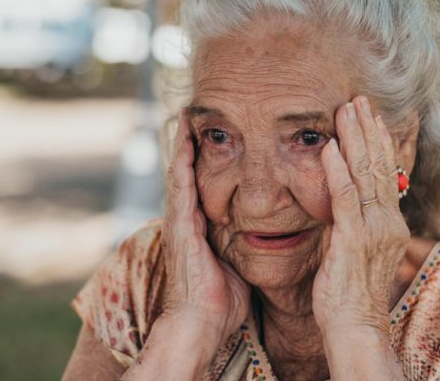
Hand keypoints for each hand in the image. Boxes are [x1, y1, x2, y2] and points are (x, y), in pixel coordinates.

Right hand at [161, 110, 249, 352]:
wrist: (199, 325)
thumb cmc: (218, 303)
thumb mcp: (233, 266)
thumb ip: (241, 247)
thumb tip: (261, 239)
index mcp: (197, 228)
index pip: (198, 185)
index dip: (202, 160)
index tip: (211, 135)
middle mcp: (184, 220)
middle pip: (184, 172)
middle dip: (188, 143)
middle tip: (193, 114)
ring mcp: (179, 221)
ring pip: (179, 172)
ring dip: (182, 143)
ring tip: (186, 115)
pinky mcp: (181, 225)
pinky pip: (181, 186)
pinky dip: (182, 160)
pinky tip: (186, 138)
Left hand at [312, 96, 409, 334]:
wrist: (356, 327)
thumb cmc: (351, 292)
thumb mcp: (355, 248)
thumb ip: (351, 220)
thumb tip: (339, 197)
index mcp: (389, 222)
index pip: (386, 173)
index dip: (379, 141)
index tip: (370, 116)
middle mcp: (387, 221)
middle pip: (379, 165)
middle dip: (368, 129)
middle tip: (359, 99)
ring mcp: (373, 229)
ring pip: (365, 174)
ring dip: (354, 138)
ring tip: (346, 109)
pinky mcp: (354, 239)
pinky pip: (345, 198)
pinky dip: (336, 171)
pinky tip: (328, 148)